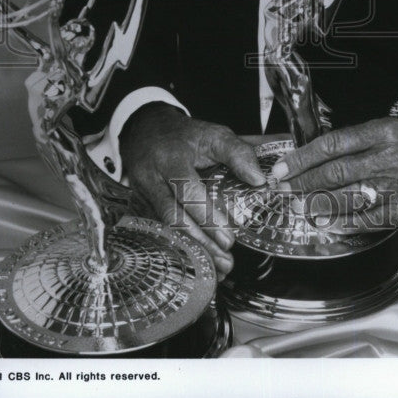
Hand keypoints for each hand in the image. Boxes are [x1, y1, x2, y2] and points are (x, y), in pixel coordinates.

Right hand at [120, 103, 264, 278]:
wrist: (145, 129)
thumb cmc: (184, 135)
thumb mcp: (213, 133)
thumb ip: (238, 153)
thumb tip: (259, 180)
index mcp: (171, 158)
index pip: (187, 190)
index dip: (207, 216)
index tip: (229, 237)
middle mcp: (151, 178)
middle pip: (172, 216)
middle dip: (200, 242)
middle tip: (226, 259)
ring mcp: (141, 194)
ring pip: (163, 229)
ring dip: (190, 250)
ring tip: (216, 268)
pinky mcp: (138, 206)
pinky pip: (157, 231)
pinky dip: (178, 248)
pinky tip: (196, 262)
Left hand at [269, 118, 397, 231]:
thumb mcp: (392, 130)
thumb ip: (359, 143)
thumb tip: (317, 160)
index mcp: (383, 132)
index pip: (332, 144)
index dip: (302, 158)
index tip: (282, 168)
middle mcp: (390, 158)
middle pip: (334, 172)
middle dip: (302, 182)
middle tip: (281, 189)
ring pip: (347, 198)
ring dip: (317, 204)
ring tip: (298, 206)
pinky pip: (367, 220)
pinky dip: (343, 223)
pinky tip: (327, 223)